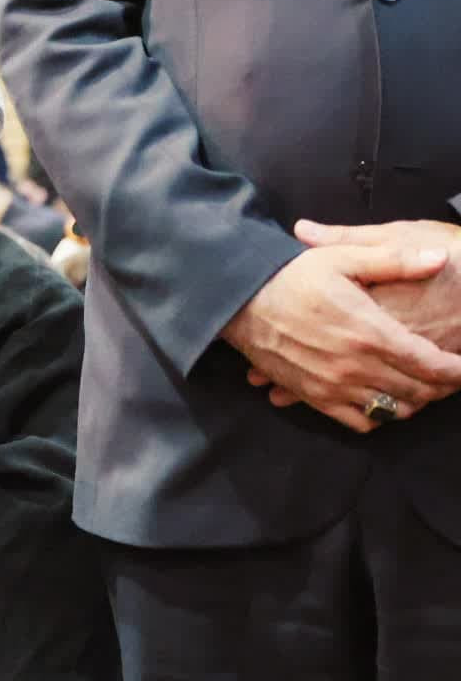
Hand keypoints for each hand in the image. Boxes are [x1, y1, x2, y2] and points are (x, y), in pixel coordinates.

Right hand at [222, 241, 460, 431]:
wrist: (241, 303)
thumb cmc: (293, 277)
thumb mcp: (344, 258)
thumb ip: (395, 261)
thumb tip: (438, 258)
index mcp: (369, 332)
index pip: (430, 363)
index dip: (457, 370)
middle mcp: (354, 366)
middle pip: (416, 391)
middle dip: (441, 387)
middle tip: (449, 376)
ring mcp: (333, 386)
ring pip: (391, 411)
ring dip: (413, 402)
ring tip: (422, 387)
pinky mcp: (314, 397)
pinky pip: (358, 422)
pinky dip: (379, 417)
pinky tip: (383, 400)